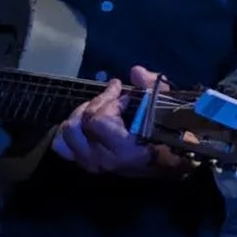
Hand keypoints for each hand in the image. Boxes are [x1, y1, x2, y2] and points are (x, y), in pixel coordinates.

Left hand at [53, 66, 167, 175]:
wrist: (170, 164)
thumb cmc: (174, 139)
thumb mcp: (169, 111)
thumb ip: (153, 89)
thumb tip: (136, 72)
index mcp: (123, 150)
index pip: (98, 120)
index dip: (109, 99)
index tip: (124, 92)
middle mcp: (101, 159)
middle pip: (79, 122)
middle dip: (96, 103)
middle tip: (113, 95)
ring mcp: (90, 163)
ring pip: (67, 132)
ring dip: (81, 114)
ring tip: (99, 107)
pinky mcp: (84, 163)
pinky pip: (62, 145)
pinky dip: (68, 131)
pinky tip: (84, 122)